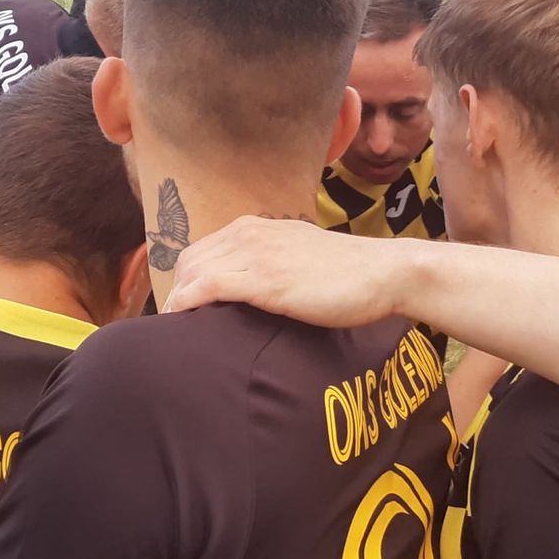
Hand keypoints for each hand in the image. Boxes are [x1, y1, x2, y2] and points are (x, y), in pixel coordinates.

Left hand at [165, 217, 407, 327]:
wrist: (382, 273)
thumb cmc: (349, 272)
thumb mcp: (300, 256)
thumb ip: (273, 262)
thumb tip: (254, 286)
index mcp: (257, 227)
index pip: (201, 250)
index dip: (185, 279)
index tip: (182, 306)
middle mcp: (250, 234)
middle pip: (190, 261)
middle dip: (175, 291)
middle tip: (175, 324)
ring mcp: (257, 255)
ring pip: (194, 272)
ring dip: (177, 300)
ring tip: (175, 331)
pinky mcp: (266, 281)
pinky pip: (209, 286)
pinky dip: (188, 302)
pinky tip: (181, 319)